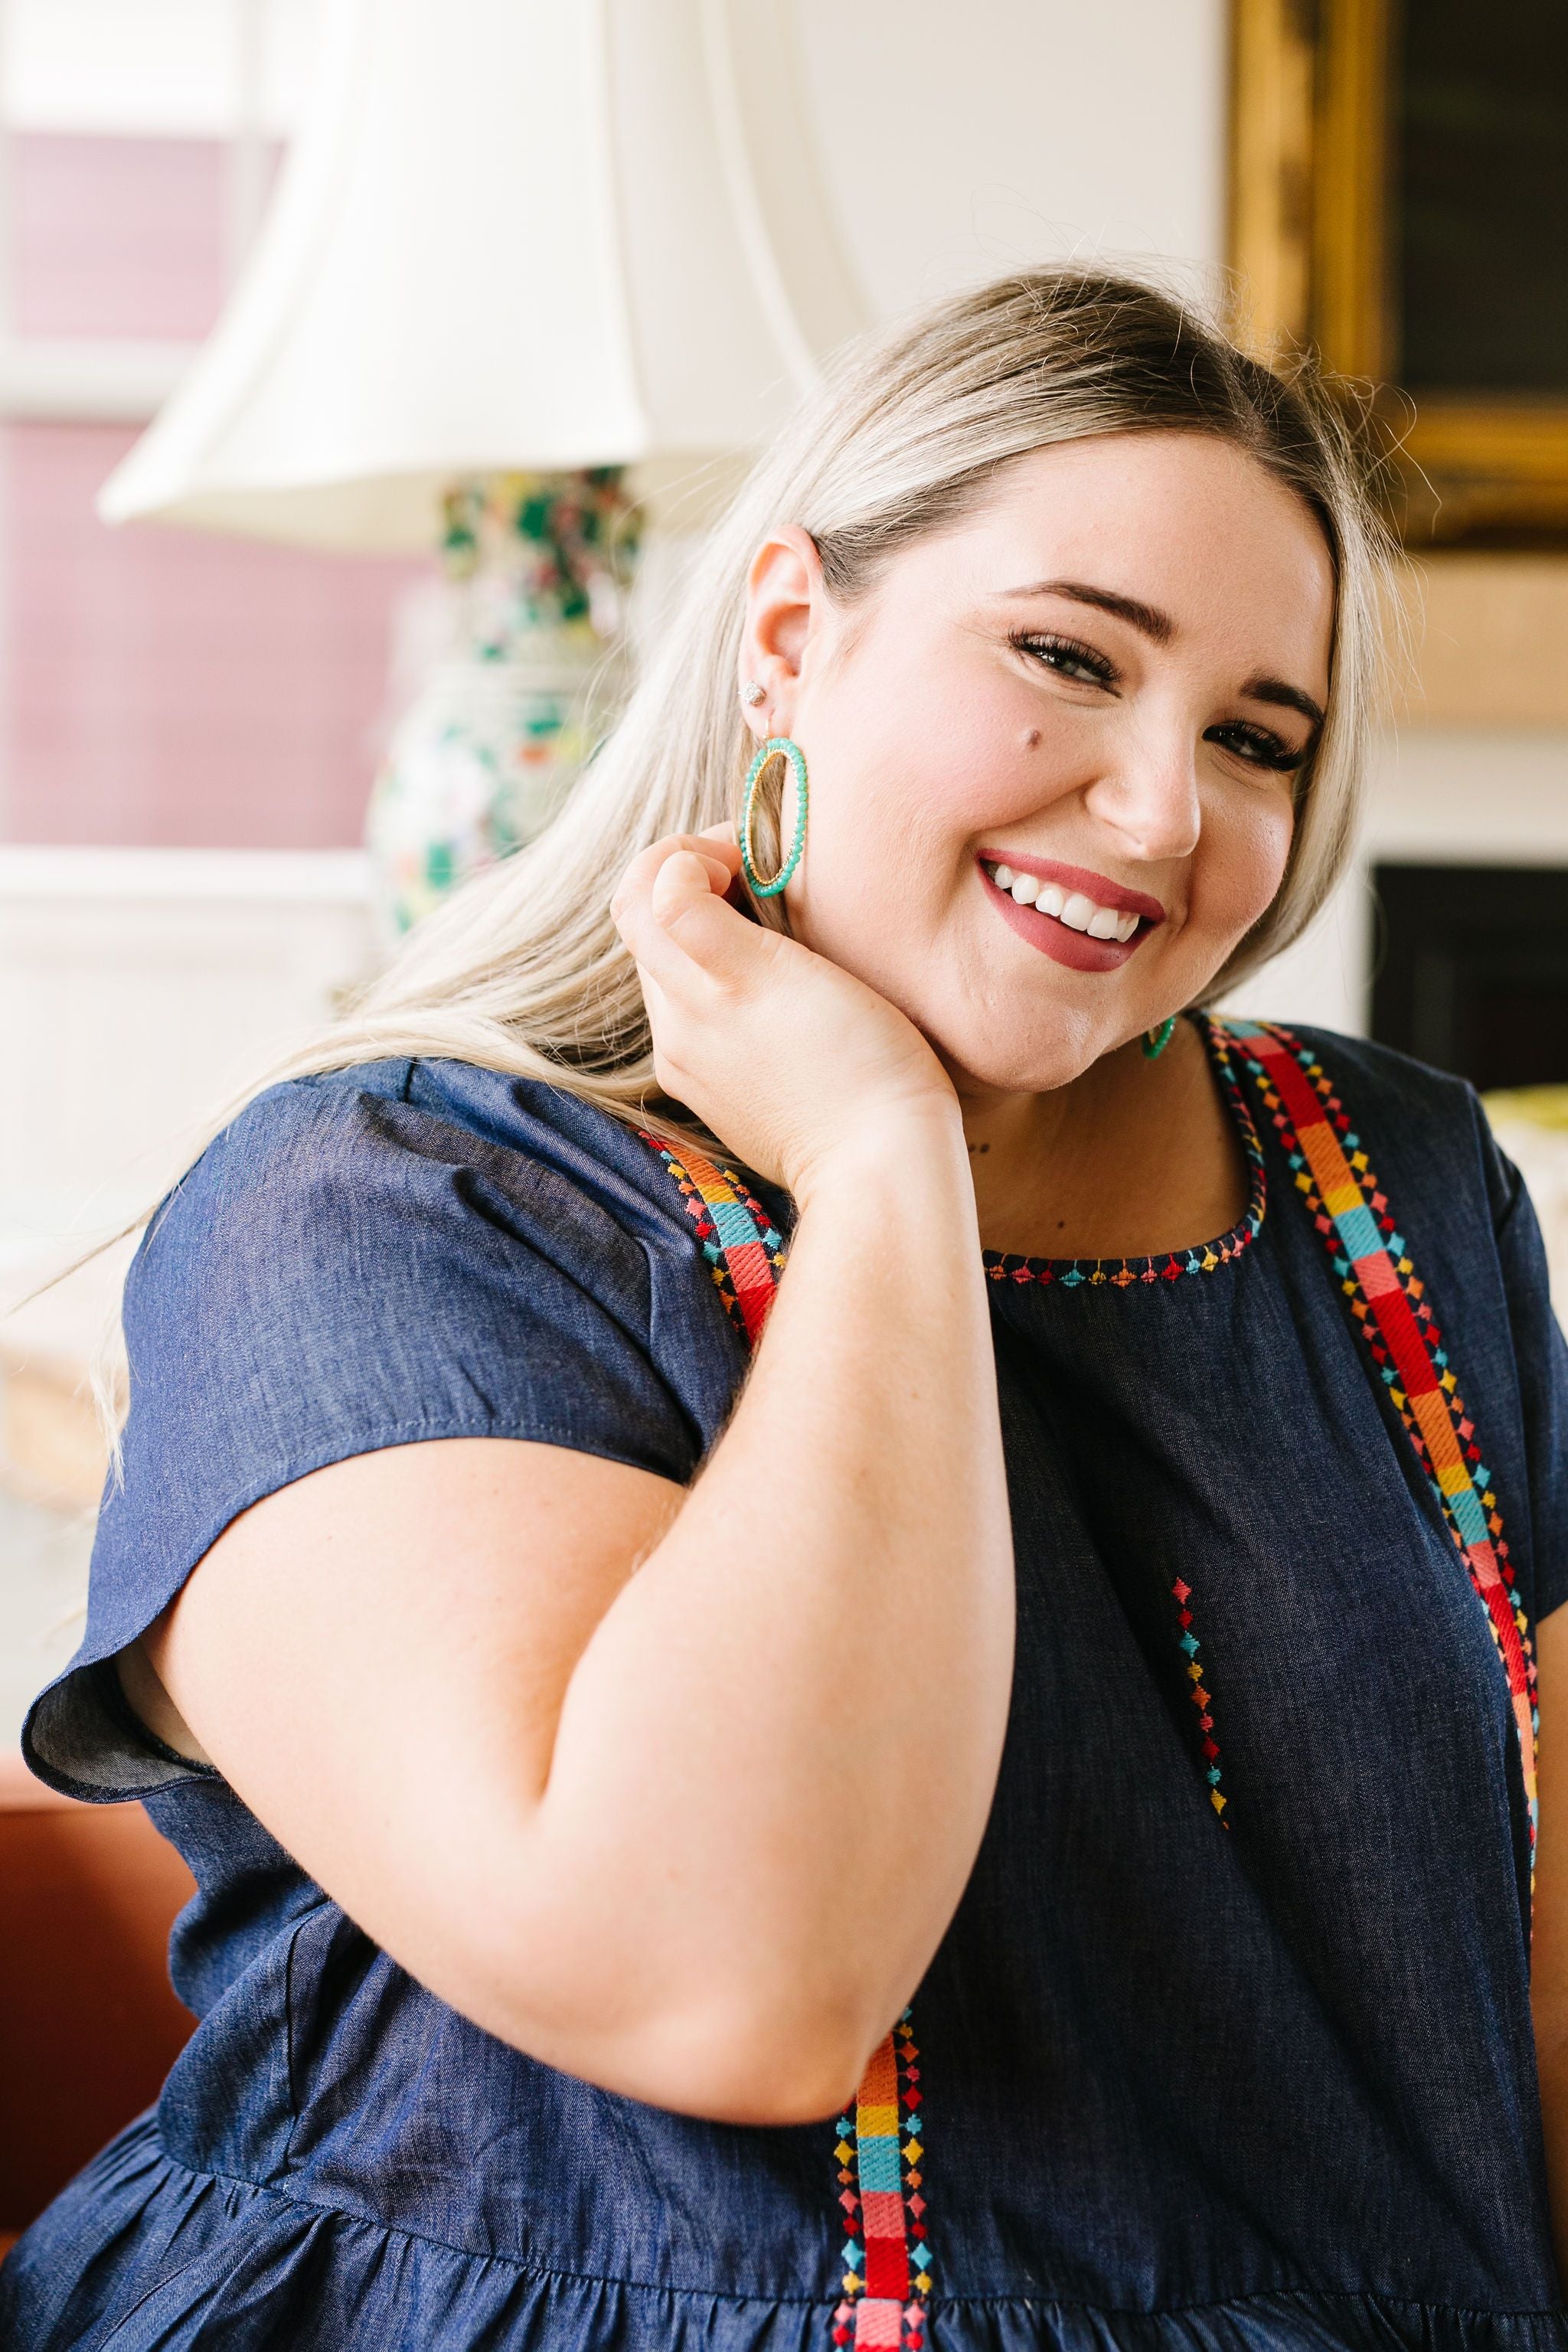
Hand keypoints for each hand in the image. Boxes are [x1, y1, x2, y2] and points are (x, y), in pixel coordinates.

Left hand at [611, 826, 958, 1196]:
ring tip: (774, 924)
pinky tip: (778, 986)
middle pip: (652, 932)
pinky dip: (725, 981)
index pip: (638, 896)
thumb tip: (668, 874)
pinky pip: (706, 1018)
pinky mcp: (725, 1095)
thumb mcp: (774, 972)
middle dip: (694, 885)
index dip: (684, 853)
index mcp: (684, 996)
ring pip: (679, 973)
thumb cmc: (853, 1059)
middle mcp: (675, 1034)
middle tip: (761, 872)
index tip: (745, 850)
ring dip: (711, 931)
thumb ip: (700, 921)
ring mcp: (697, 1069)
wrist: (883, 1162)